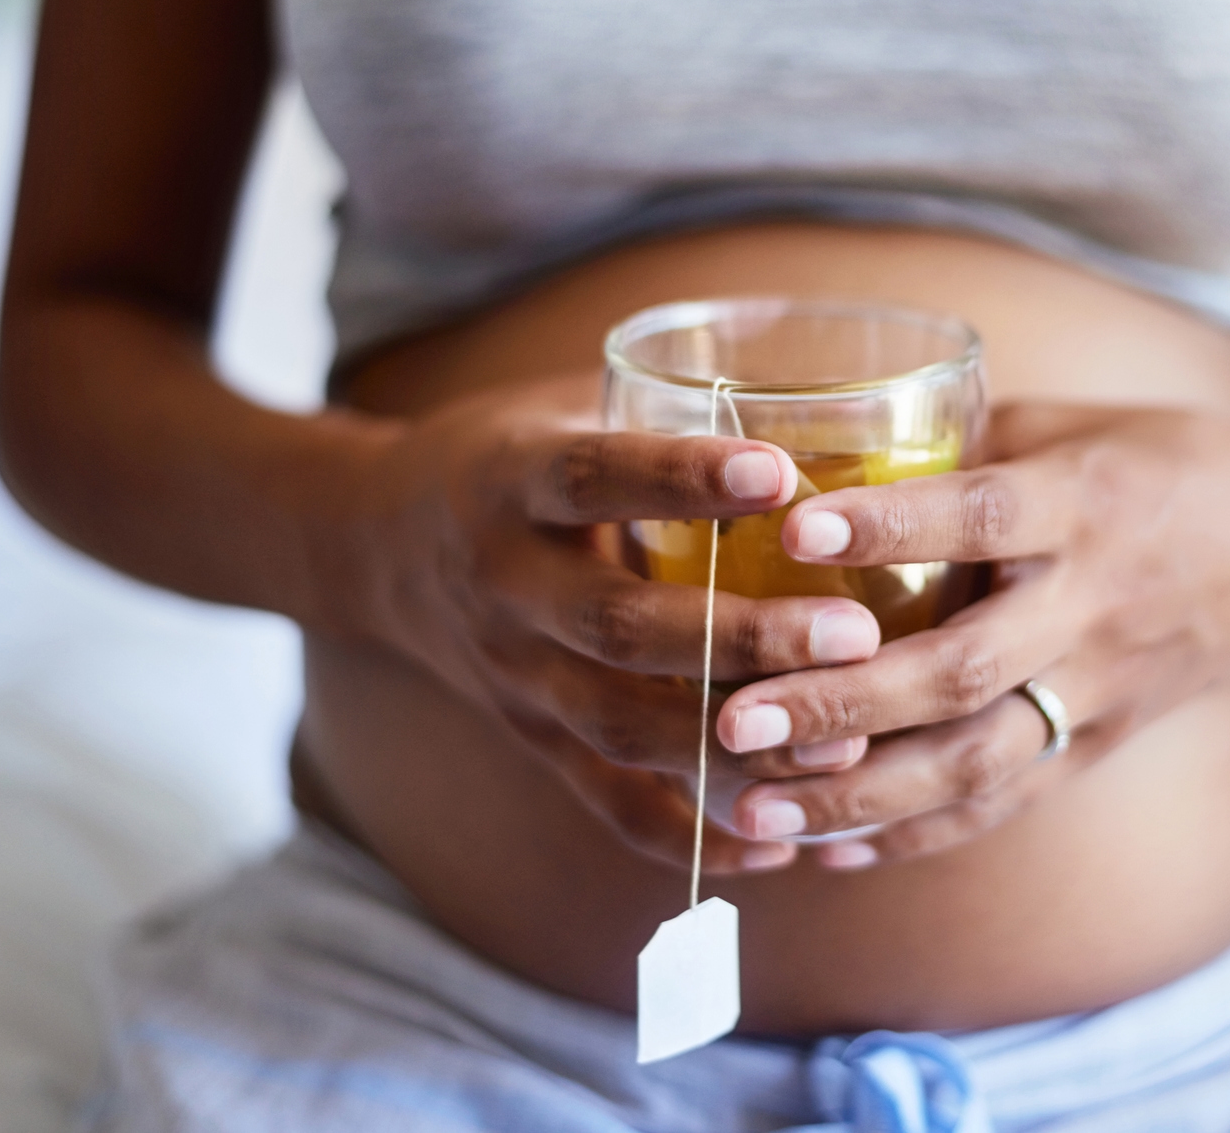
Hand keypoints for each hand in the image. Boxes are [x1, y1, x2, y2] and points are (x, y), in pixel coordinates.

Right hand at [330, 372, 890, 874]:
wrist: (373, 547)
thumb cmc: (511, 459)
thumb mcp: (562, 406)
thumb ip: (666, 405)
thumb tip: (826, 387)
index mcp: (508, 483)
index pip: (592, 475)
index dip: (680, 478)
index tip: (779, 474)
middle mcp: (505, 585)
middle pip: (621, 624)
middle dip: (741, 638)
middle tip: (855, 635)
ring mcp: (515, 675)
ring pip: (621, 724)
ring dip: (735, 745)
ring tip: (845, 746)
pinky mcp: (533, 740)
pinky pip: (609, 803)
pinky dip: (693, 834)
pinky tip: (781, 842)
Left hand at [715, 403, 1229, 866]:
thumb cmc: (1166, 465)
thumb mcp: (1073, 426)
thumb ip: (962, 441)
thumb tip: (829, 438)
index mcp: (1085, 505)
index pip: (980, 518)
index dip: (889, 525)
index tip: (795, 531)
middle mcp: (1091, 607)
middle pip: (962, 669)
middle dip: (841, 704)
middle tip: (733, 718)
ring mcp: (1098, 689)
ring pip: (975, 761)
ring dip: (858, 795)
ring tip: (752, 809)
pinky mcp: (1100, 746)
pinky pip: (1002, 803)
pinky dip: (912, 833)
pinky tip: (826, 848)